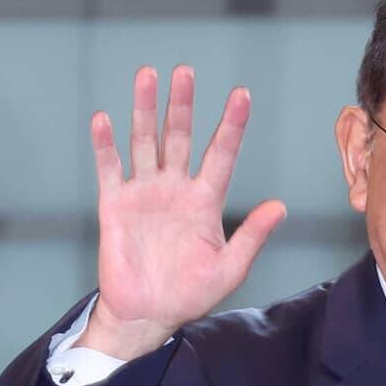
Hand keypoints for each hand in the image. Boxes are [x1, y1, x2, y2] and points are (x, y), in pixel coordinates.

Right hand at [79, 65, 286, 359]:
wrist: (148, 314)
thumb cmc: (191, 294)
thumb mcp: (230, 267)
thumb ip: (253, 235)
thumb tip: (280, 207)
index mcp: (206, 200)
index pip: (221, 153)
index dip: (231, 124)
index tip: (241, 94)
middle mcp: (175, 188)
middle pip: (180, 136)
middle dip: (182, 104)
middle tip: (186, 71)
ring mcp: (144, 193)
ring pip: (145, 141)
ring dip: (145, 109)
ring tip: (147, 75)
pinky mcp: (115, 204)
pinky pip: (110, 168)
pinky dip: (106, 144)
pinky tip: (104, 119)